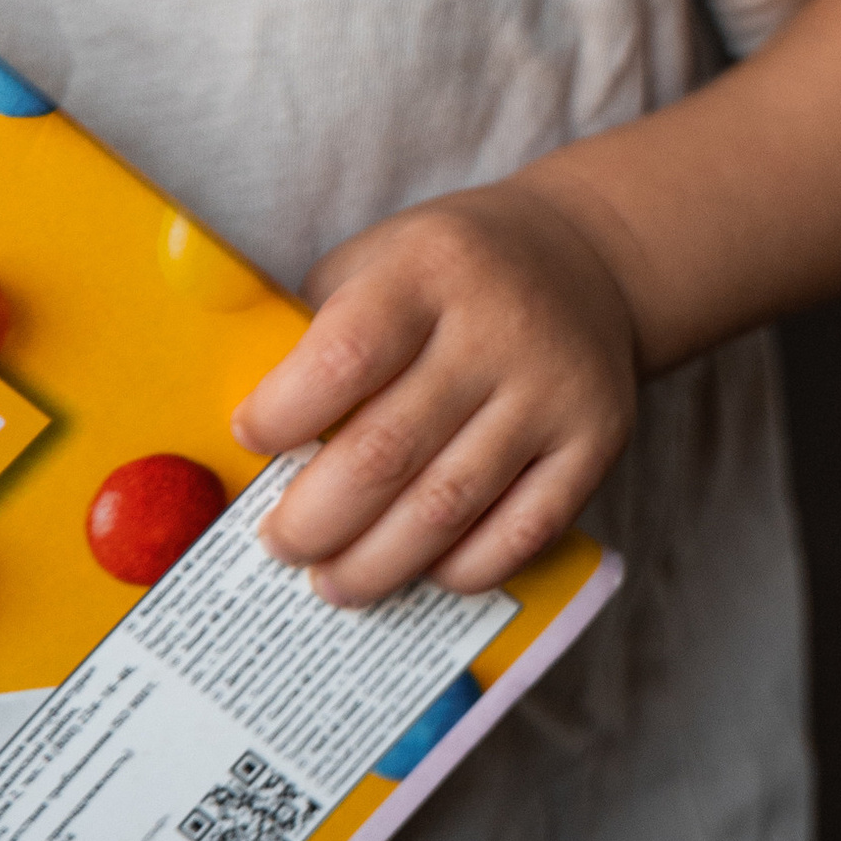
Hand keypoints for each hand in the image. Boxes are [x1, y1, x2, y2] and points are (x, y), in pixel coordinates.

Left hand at [231, 181, 639, 606]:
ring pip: (447, 508)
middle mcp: (498, 328)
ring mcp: (553, 390)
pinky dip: (459, 569)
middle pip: (386, 452)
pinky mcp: (597, 441)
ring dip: (373, 564)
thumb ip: (314, 334)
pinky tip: (420, 569)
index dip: (282, 416)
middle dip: (314, 519)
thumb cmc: (446, 276)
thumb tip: (243, 446)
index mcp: (430, 270)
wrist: (586, 260)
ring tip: (331, 580)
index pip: (342, 357)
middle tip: (280, 542)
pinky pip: (520, 533)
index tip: (252, 440)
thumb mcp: (377, 261)